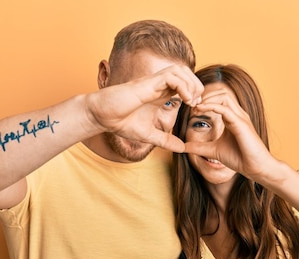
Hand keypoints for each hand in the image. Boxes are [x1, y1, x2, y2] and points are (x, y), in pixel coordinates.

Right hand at [86, 64, 202, 152]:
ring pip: (180, 70)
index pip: (185, 82)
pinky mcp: (146, 83)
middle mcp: (158, 84)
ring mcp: (153, 82)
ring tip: (192, 102)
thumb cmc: (120, 122)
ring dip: (191, 84)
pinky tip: (184, 100)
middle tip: (197, 104)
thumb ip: (165, 140)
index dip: (195, 92)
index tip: (195, 108)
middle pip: (186, 72)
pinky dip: (183, 86)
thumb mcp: (149, 135)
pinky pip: (171, 76)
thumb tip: (182, 149)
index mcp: (160, 93)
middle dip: (197, 85)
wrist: (101, 116)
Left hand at [183, 87, 276, 179]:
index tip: (191, 109)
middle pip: (221, 93)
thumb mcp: (213, 151)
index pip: (219, 100)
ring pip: (224, 96)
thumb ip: (199, 147)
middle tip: (191, 105)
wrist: (255, 168)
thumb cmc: (240, 159)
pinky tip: (199, 110)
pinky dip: (211, 107)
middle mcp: (237, 114)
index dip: (204, 101)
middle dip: (205, 96)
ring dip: (207, 99)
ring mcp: (241, 117)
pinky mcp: (241, 124)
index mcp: (232, 118)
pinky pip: (225, 109)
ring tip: (195, 107)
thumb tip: (183, 147)